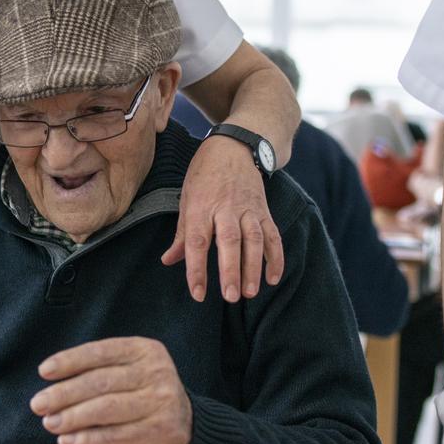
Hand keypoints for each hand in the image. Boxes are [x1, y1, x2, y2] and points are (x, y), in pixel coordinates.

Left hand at [30, 337, 191, 443]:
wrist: (184, 424)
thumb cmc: (142, 393)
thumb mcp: (129, 370)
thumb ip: (99, 368)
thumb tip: (51, 380)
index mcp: (145, 350)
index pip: (101, 352)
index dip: (70, 360)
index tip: (44, 371)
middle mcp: (157, 372)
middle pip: (101, 382)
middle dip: (64, 393)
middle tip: (38, 404)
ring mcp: (162, 402)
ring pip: (107, 409)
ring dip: (73, 418)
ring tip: (50, 423)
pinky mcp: (161, 431)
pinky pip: (118, 436)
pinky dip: (89, 439)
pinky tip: (69, 441)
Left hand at [162, 135, 282, 301]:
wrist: (234, 147)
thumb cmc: (204, 175)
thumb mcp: (186, 199)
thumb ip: (181, 234)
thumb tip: (168, 260)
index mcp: (200, 207)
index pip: (197, 241)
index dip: (197, 268)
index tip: (198, 293)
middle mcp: (225, 208)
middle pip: (229, 241)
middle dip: (230, 270)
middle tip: (230, 296)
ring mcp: (247, 208)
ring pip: (253, 239)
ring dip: (254, 267)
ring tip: (251, 293)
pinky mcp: (264, 210)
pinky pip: (272, 235)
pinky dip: (275, 256)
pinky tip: (273, 277)